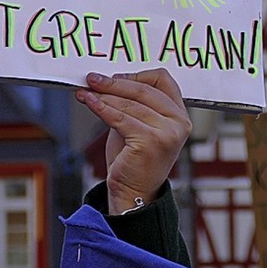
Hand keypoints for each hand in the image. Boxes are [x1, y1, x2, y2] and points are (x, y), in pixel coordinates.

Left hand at [75, 68, 191, 214]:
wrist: (133, 193)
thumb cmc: (134, 159)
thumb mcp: (139, 124)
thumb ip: (133, 103)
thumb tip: (107, 81)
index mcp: (179, 114)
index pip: (162, 80)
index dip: (137, 74)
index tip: (114, 76)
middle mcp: (178, 122)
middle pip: (143, 89)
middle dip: (113, 83)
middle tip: (93, 79)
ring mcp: (167, 133)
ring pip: (128, 104)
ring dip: (103, 95)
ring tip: (87, 91)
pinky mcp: (150, 142)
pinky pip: (119, 117)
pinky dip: (100, 107)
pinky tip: (89, 101)